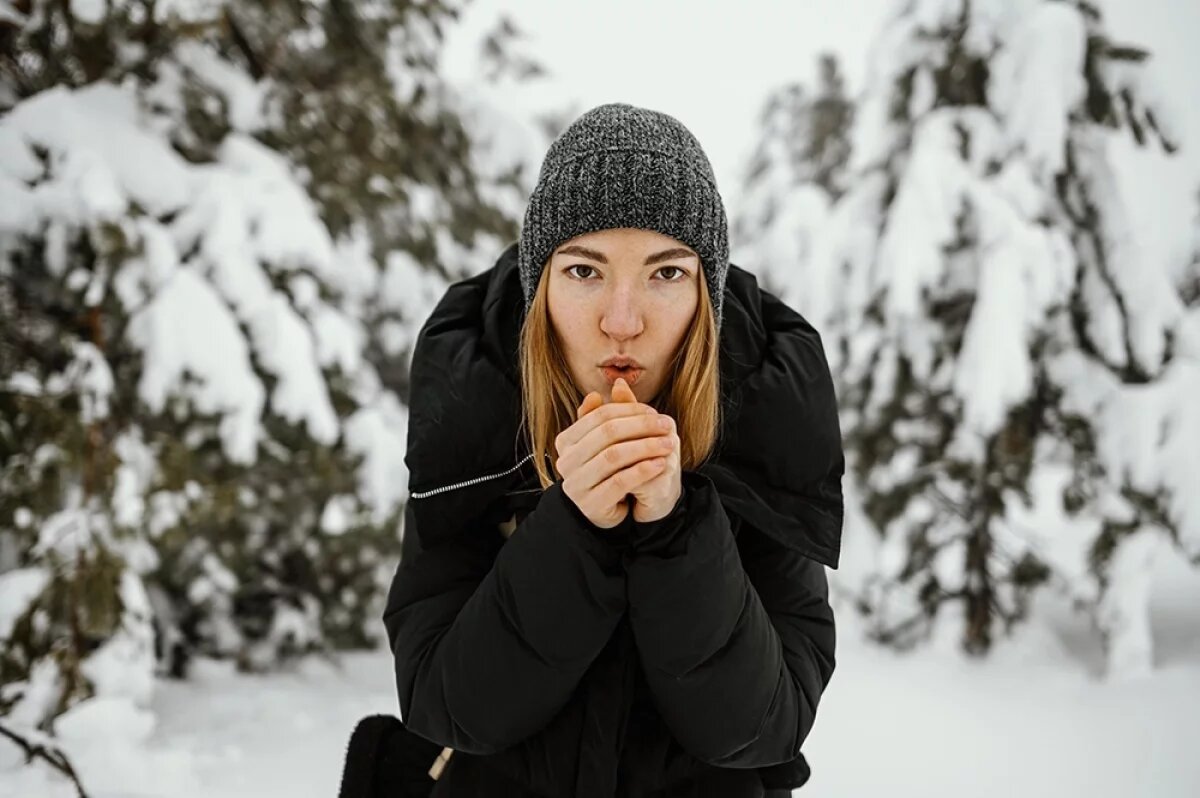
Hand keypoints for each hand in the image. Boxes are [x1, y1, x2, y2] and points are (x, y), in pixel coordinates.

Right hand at [555, 379, 673, 528]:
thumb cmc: (607, 471)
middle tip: (667, 425)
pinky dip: (642, 470)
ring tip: (668, 443)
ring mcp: (576, 485)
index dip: (630, 411)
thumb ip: (612, 414)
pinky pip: (619, 482)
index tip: (655, 412)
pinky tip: (660, 463)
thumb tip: (619, 383)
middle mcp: (565, 462)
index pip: (600, 416)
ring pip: (613, 457)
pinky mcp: (591, 504)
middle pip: (607, 434)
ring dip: (645, 447)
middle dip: (641, 426)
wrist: (604, 510)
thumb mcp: (608, 441)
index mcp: (566, 441)